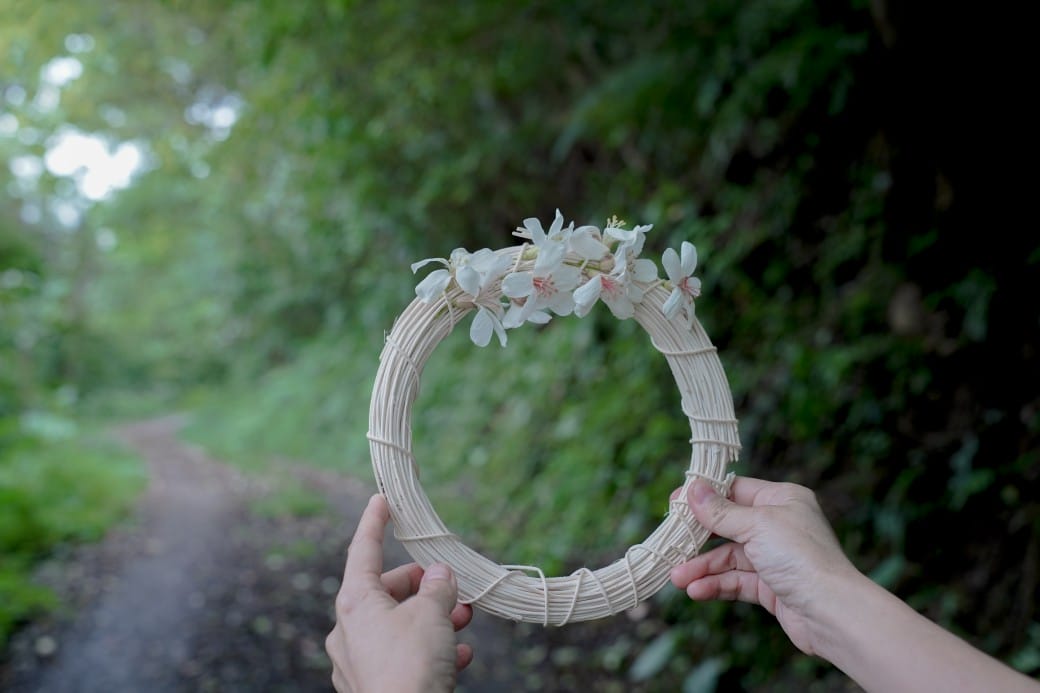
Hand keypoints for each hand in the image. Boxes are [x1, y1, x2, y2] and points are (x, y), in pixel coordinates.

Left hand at [326, 494, 473, 692]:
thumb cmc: (412, 666)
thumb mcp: (432, 615)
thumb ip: (438, 587)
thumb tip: (439, 574)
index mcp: (355, 602)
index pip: (363, 550)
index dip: (374, 522)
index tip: (381, 500)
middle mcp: (349, 630)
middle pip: (386, 592)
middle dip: (424, 586)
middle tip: (452, 585)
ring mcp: (357, 662)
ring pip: (398, 627)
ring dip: (432, 620)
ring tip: (463, 621)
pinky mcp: (371, 687)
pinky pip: (402, 658)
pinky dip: (429, 651)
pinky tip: (458, 656)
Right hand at [670, 477, 857, 654]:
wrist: (831, 612)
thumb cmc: (801, 557)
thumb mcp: (756, 525)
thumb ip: (720, 512)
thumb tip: (692, 489)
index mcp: (782, 500)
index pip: (736, 491)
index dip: (705, 497)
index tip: (675, 503)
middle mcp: (779, 526)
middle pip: (728, 526)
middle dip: (698, 539)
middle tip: (671, 544)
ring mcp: (775, 557)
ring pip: (729, 558)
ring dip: (703, 567)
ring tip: (678, 578)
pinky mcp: (772, 587)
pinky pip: (737, 581)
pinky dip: (717, 584)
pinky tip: (697, 590)